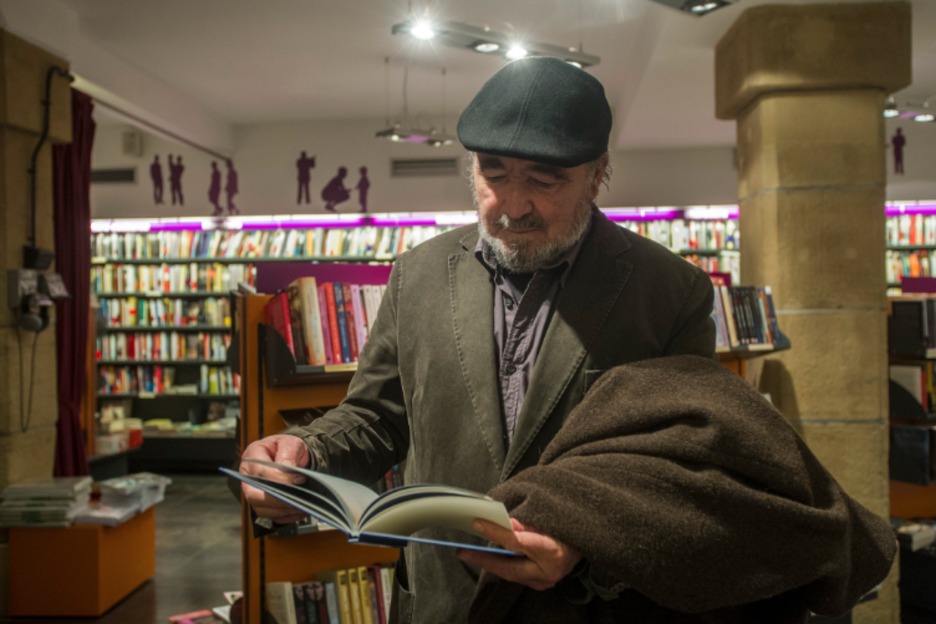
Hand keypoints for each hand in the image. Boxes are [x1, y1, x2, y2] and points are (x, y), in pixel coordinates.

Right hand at [239, 434, 310, 523]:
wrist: (290, 456)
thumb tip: (287, 468)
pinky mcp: (262, 505)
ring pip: (262, 509)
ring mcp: (253, 493)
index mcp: (252, 457)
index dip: (281, 479)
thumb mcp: (291, 443)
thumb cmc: (287, 449)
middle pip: (254, 496)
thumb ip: (288, 453)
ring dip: (284, 510)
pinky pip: (271, 516)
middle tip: (300, 499)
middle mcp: (248, 478)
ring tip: (303, 505)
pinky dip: (286, 516)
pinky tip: (300, 510)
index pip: (262, 472)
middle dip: (278, 500)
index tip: (300, 479)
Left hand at [457, 518, 581, 590]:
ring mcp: (545, 582)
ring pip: (510, 573)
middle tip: (462, 551)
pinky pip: (516, 574)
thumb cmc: (567, 524)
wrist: (589, 539)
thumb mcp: (548, 517)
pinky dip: (501, 565)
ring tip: (469, 553)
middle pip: (509, 567)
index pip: (517, 542)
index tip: (477, 522)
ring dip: (490, 563)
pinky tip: (487, 557)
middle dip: (484, 559)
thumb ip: (525, 522)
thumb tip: (503, 521)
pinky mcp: (541, 584)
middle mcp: (549, 572)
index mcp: (553, 551)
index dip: (495, 531)